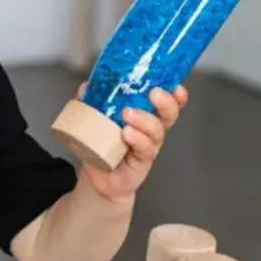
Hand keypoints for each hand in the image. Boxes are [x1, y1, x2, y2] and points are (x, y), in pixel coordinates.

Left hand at [81, 84, 188, 201]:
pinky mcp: (142, 161)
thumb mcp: (95, 121)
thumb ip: (91, 103)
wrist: (98, 177)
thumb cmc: (102, 145)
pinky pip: (145, 149)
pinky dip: (138, 139)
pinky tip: (127, 133)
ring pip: (157, 130)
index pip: (167, 101)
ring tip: (128, 114)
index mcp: (146, 114)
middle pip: (169, 114)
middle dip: (165, 102)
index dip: (174, 93)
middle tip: (153, 93)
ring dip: (145, 119)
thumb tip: (86, 87)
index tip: (174, 84)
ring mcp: (148, 146)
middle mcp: (151, 129)